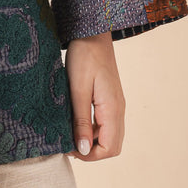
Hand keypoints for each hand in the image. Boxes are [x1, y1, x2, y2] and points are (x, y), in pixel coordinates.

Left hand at [65, 31, 124, 162]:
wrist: (92, 32)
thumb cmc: (84, 56)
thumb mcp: (78, 89)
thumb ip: (81, 120)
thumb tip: (83, 150)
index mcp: (113, 109)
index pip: (109, 148)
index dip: (90, 156)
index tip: (69, 149)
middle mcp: (118, 110)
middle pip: (112, 146)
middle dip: (91, 152)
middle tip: (68, 144)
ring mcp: (116, 104)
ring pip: (109, 136)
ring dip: (91, 141)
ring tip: (69, 134)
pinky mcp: (110, 99)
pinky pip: (105, 124)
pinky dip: (93, 129)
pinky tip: (75, 122)